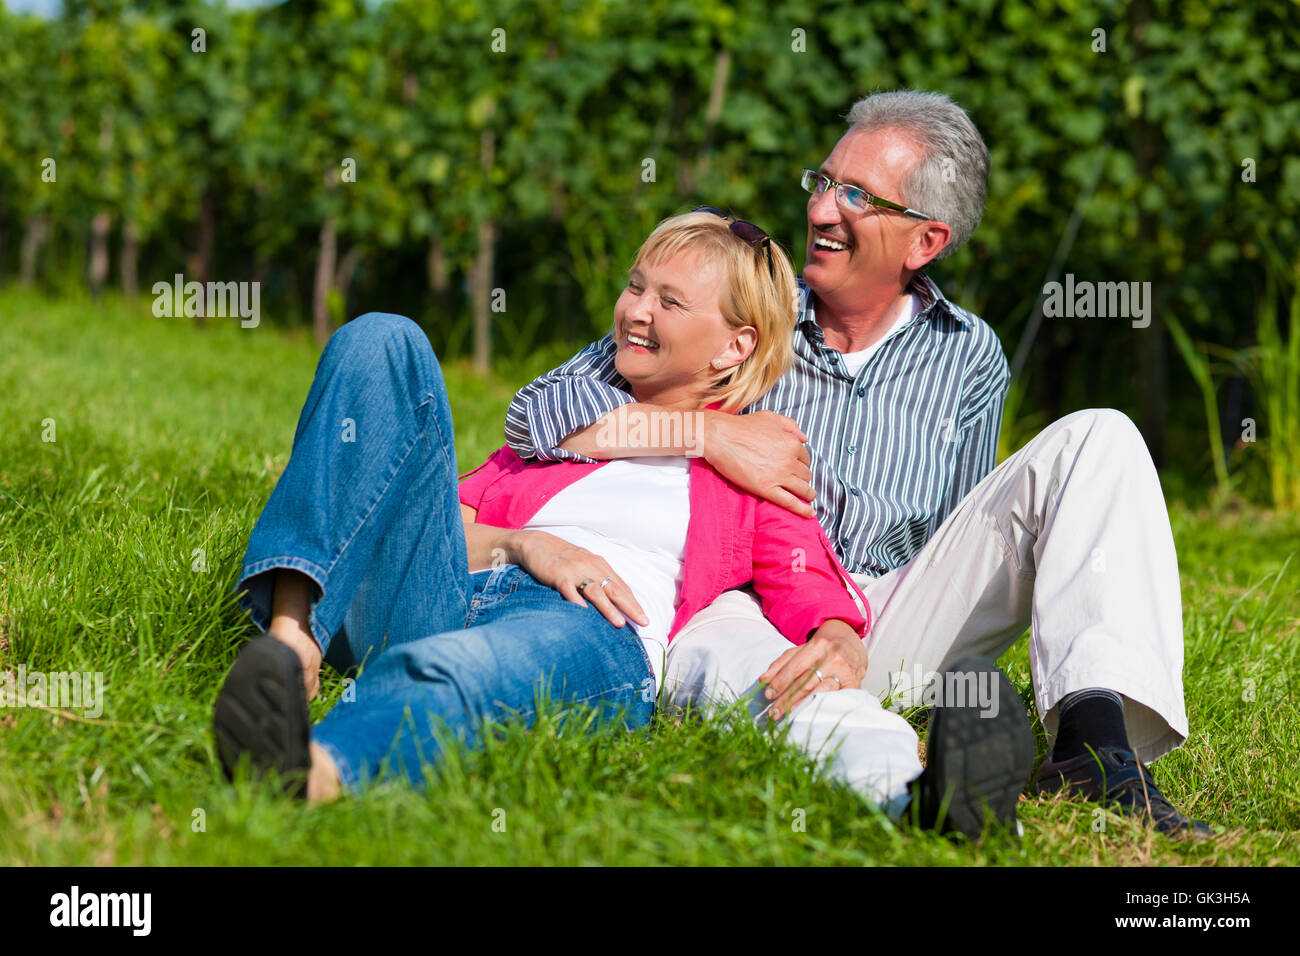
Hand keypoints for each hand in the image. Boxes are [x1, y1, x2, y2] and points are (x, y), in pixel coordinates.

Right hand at [514, 529, 648, 629]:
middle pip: (614, 588)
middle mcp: (590, 566)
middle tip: (643, 622)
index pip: (621, 586)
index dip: (634, 602)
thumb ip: (598, 578)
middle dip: (630, 606)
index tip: (644, 618)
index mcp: (599, 565)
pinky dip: (577, 602)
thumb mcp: (584, 564)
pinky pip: (569, 590)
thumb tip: (614, 600)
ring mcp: (574, 570)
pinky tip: (584, 613)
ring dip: (608, 608)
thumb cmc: (562, 557)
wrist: (535, 543)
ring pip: (595, 591)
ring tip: (619, 623)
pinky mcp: (557, 575)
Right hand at [703, 410, 814, 517]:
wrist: (720, 437)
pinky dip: (802, 509)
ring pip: (802, 489)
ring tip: (808, 497)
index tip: (797, 468)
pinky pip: (790, 502)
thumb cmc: (742, 426)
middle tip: (798, 482)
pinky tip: (809, 513)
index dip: (801, 464)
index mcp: (792, 443)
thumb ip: (790, 425)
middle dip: (803, 478)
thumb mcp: (770, 417)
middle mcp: (789, 460)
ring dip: (808, 494)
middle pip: (805, 474)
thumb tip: (805, 439)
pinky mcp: (767, 489)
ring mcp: (779, 476)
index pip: (805, 458)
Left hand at [758, 620, 866, 720]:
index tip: (768, 694)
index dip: (780, 682)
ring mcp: (845, 672)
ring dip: (801, 706)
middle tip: (773, 712)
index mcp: (818, 646)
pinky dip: (821, 707)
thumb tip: (764, 680)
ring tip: (787, 715)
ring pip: (820, 692)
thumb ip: (781, 663)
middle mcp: (833, 659)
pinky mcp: (854, 685)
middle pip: (806, 683)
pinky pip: (835, 699)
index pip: (795, 667)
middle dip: (786, 699)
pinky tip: (809, 714)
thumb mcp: (801, 650)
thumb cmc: (821, 649)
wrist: (850, 644)